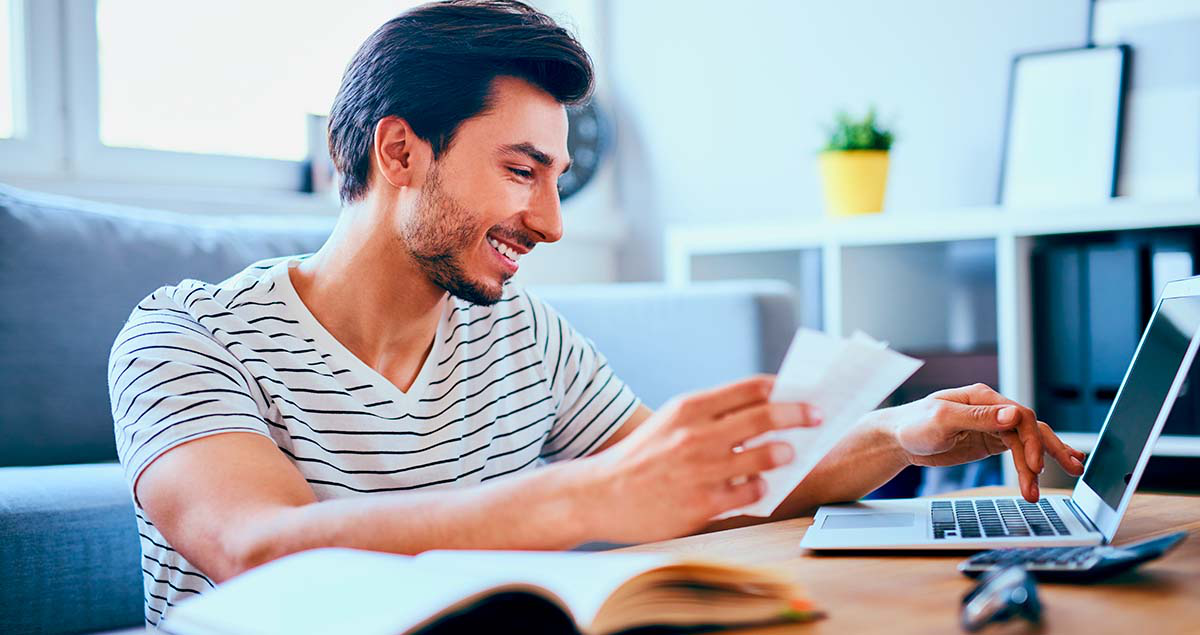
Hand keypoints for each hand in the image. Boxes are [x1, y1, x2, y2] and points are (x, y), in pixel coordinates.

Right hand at [580, 376, 819, 542]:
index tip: (801, 393)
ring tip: (788, 453)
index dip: (782, 389)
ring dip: (783, 452)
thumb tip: (762, 410)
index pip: (749, 388)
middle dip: (799, 415)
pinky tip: (759, 485)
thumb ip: (710, 415)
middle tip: (817, 417)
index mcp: (689, 407)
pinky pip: (750, 492)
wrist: (599, 494)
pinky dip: (761, 487)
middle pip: (765, 417)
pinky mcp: (702, 504)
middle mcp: (696, 434)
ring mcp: (700, 470)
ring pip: (764, 455)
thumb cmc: (641, 456)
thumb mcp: (670, 422)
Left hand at [886, 383, 1084, 501]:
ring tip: (1066, 477)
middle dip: (1051, 449)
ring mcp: (992, 426)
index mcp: (982, 398)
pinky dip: (1035, 461)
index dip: (1031, 441)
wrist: (896, 439)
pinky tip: (1049, 469)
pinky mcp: (989, 442)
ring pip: (1028, 441)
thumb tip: (1013, 413)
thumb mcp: (942, 419)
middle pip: (1031, 428)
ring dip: (1044, 461)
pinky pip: (1018, 450)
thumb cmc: (913, 424)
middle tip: (1072, 469)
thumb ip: (979, 417)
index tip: (1034, 466)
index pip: (1019, 416)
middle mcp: (992, 410)